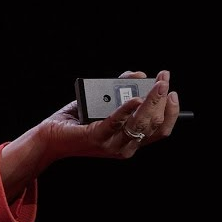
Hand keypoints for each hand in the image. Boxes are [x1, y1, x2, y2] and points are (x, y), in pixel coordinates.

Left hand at [46, 70, 182, 159]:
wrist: (49, 137)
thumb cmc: (76, 121)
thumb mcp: (103, 103)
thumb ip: (120, 89)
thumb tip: (139, 75)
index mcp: (130, 141)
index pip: (160, 130)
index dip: (170, 111)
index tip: (172, 91)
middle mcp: (125, 147)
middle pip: (153, 125)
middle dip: (162, 100)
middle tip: (165, 79)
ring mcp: (111, 144)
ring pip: (140, 124)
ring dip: (151, 101)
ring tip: (156, 84)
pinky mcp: (96, 137)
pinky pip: (116, 122)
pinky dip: (127, 109)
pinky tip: (134, 98)